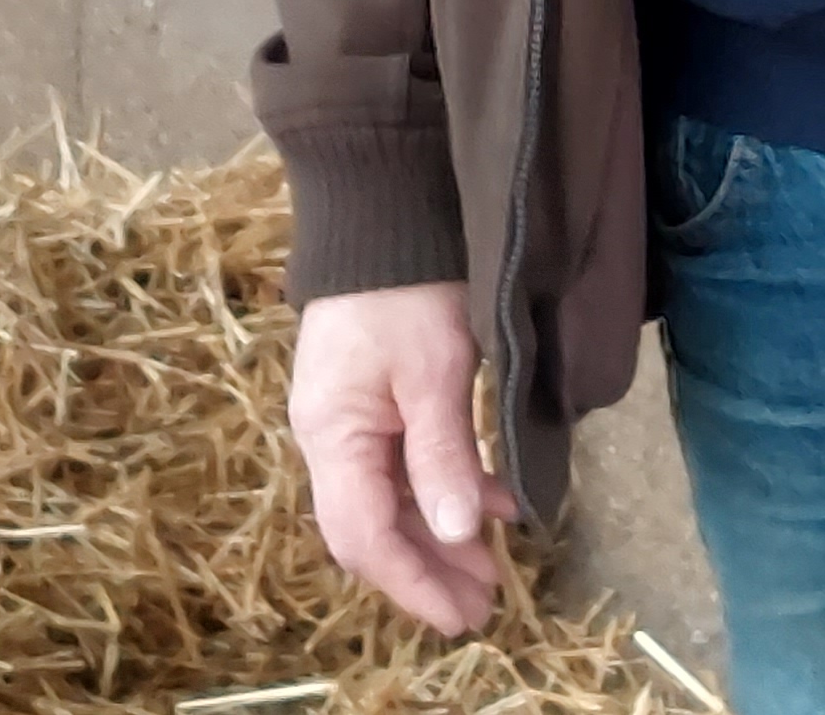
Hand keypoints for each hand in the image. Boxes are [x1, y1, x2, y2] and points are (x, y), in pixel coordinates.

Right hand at [287, 281, 519, 634]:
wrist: (384, 210)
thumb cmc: (405, 287)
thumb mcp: (432, 372)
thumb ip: (443, 456)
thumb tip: (459, 533)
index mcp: (332, 435)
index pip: (364, 536)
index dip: (413, 581)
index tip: (460, 614)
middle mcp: (331, 436)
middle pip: (374, 526)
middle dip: (429, 569)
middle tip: (485, 605)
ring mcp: (350, 417)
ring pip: (392, 500)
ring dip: (440, 534)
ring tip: (493, 568)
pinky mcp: (374, 398)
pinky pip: (404, 464)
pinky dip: (445, 488)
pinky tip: (492, 502)